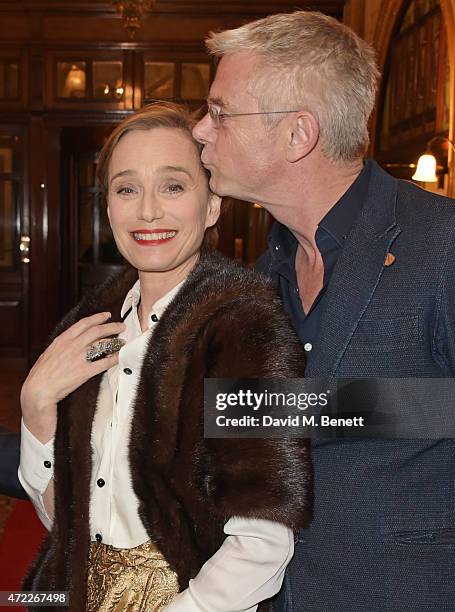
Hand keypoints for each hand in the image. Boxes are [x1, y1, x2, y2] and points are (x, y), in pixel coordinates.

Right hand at [21, 312, 125, 442]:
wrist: (38, 389)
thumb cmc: (41, 374)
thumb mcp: (49, 352)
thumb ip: (61, 345)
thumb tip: (70, 340)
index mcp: (63, 340)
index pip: (84, 323)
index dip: (97, 318)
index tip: (106, 315)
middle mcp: (73, 346)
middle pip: (97, 331)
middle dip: (112, 326)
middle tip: (121, 326)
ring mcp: (79, 358)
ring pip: (103, 344)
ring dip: (115, 342)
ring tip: (121, 342)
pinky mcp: (85, 371)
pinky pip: (104, 363)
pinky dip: (114, 359)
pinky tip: (120, 357)